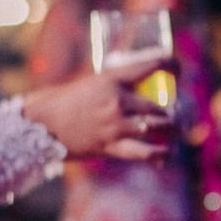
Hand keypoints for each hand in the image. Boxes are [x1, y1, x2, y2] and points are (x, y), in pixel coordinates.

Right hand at [22, 55, 177, 159]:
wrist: (42, 125)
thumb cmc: (64, 102)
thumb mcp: (91, 83)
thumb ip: (114, 87)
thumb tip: (138, 90)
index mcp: (113, 79)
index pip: (152, 65)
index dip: (171, 65)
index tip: (177, 69)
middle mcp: (118, 101)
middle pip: (159, 107)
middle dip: (171, 114)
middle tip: (174, 116)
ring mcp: (115, 125)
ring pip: (158, 129)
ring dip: (171, 132)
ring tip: (173, 133)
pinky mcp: (111, 147)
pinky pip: (144, 153)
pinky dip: (159, 155)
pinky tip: (164, 155)